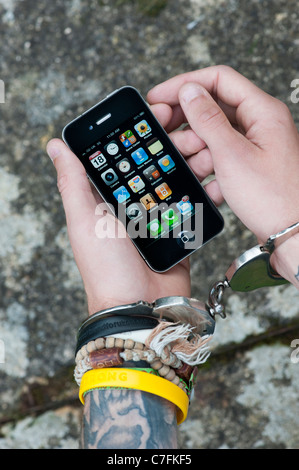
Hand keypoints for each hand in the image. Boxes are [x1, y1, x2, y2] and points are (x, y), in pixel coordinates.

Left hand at [46, 105, 190, 314]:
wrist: (139, 307)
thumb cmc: (105, 266)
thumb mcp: (84, 218)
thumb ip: (73, 182)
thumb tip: (55, 145)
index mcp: (107, 198)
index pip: (125, 156)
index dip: (140, 132)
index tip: (156, 112)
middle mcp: (133, 205)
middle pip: (155, 165)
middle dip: (174, 144)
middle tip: (191, 129)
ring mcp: (158, 218)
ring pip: (178, 181)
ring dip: (193, 162)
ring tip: (207, 147)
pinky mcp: (179, 232)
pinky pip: (193, 206)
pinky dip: (204, 190)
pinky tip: (215, 174)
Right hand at [147, 66, 298, 283]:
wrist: (292, 234)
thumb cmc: (273, 198)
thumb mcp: (232, 155)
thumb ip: (208, 119)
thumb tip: (189, 91)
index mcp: (263, 111)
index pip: (219, 80)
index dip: (185, 85)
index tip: (160, 97)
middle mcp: (261, 123)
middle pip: (215, 107)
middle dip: (188, 121)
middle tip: (166, 133)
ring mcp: (257, 144)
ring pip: (216, 134)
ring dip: (198, 148)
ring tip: (191, 164)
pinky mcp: (251, 164)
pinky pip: (223, 156)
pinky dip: (210, 166)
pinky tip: (207, 182)